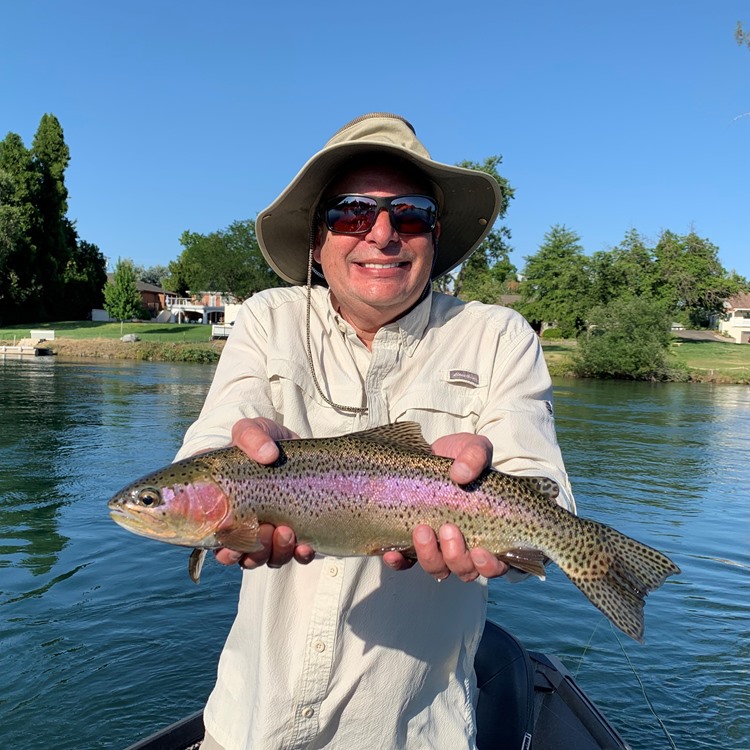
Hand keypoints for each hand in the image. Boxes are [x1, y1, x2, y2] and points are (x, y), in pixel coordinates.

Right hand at [213, 418, 315, 569]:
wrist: (297, 448)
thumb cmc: (265, 440)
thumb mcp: (254, 429)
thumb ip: (252, 436)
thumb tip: (268, 455)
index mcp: (215, 502)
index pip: (200, 531)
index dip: (211, 541)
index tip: (227, 531)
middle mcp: (235, 522)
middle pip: (231, 553)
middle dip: (246, 552)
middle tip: (263, 530)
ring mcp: (263, 531)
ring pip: (260, 559)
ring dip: (272, 553)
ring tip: (286, 532)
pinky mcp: (292, 535)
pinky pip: (292, 557)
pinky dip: (297, 556)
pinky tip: (305, 546)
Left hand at [382, 432, 508, 581]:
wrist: (431, 453)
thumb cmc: (461, 456)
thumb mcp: (474, 448)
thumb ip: (475, 456)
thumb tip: (461, 474)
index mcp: (488, 529)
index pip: (496, 563)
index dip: (490, 566)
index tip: (480, 551)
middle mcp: (464, 544)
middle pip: (464, 570)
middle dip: (456, 556)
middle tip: (448, 528)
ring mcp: (438, 545)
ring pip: (437, 568)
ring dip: (430, 556)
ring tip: (422, 530)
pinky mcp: (412, 541)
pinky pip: (405, 562)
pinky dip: (399, 562)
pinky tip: (392, 553)